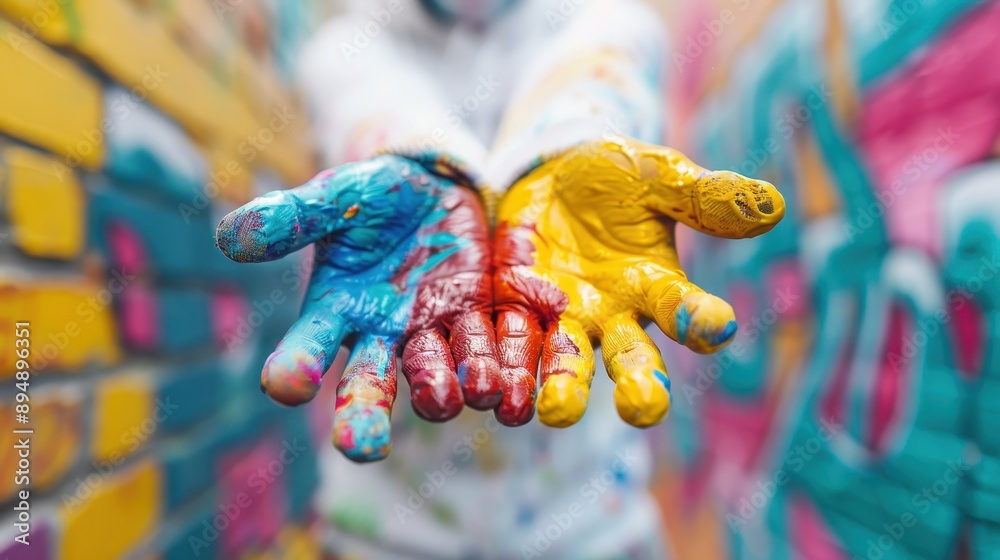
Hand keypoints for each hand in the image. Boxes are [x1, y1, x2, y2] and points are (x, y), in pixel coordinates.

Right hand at [216, 155, 501, 461]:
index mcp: (335, 310)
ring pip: (437, 375)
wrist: (431, 189)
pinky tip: (517, 398)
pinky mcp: (479, 317)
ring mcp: (433, 331)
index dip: (297, 366)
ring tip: (461, 397)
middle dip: (364, 416)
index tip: (286, 385)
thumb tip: (230, 237)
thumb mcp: (334, 197)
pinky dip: (505, 372)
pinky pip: (492, 350)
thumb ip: (293, 217)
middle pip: (369, 384)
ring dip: (448, 390)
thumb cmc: (369, 197)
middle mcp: (381, 335)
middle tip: (362, 448)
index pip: (307, 347)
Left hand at [493, 136, 784, 427]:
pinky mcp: (514, 308)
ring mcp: (561, 317)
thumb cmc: (619, 178)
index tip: (719, 327)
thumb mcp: (659, 177)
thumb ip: (704, 196)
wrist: (553, 173)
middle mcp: (613, 316)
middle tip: (643, 408)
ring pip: (565, 362)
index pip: (684, 309)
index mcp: (656, 287)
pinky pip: (508, 340)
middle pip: (630, 359)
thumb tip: (774, 206)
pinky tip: (494, 387)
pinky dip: (503, 362)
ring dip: (562, 388)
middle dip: (640, 386)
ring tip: (556, 411)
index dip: (701, 319)